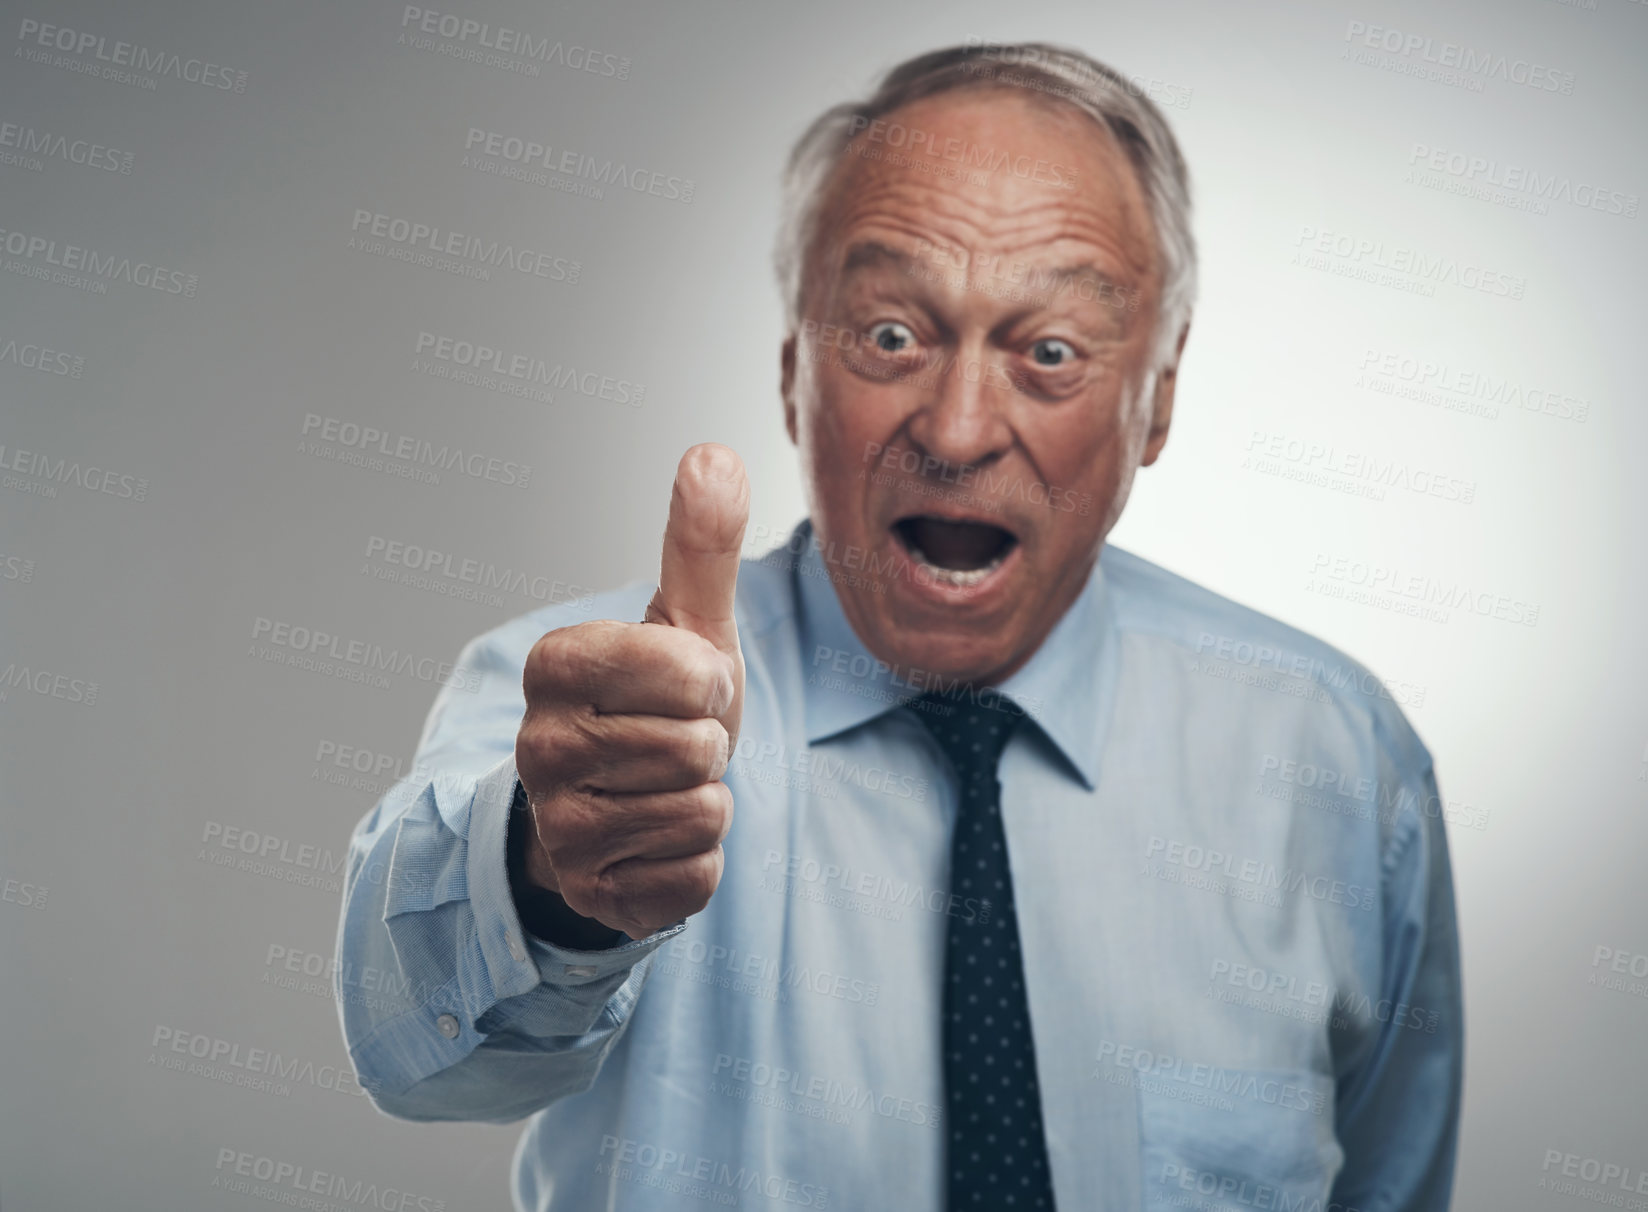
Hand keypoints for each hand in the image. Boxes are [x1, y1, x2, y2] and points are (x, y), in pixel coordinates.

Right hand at [514, 444, 748, 939]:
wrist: (624, 805)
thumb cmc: (658, 704)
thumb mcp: (687, 623)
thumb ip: (699, 544)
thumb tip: (713, 453)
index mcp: (556, 664)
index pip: (689, 671)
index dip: (710, 681)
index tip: (684, 685)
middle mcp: (537, 746)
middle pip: (695, 747)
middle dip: (708, 746)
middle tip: (675, 742)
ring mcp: (556, 827)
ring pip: (698, 810)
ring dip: (705, 802)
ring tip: (665, 787)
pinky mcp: (588, 893)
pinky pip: (695, 877)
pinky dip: (696, 860)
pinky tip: (658, 842)